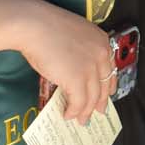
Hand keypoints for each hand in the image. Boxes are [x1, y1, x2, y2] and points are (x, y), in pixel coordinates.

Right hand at [15, 0, 115, 123]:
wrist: (34, 25)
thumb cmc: (46, 26)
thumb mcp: (72, 35)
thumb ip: (80, 51)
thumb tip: (74, 70)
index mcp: (101, 40)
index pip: (110, 68)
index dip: (107, 84)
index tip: (105, 94)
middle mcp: (100, 54)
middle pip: (103, 85)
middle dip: (99, 102)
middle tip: (97, 112)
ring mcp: (90, 68)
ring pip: (92, 97)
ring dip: (85, 112)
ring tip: (80, 120)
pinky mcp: (77, 80)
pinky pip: (78, 103)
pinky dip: (73, 111)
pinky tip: (67, 114)